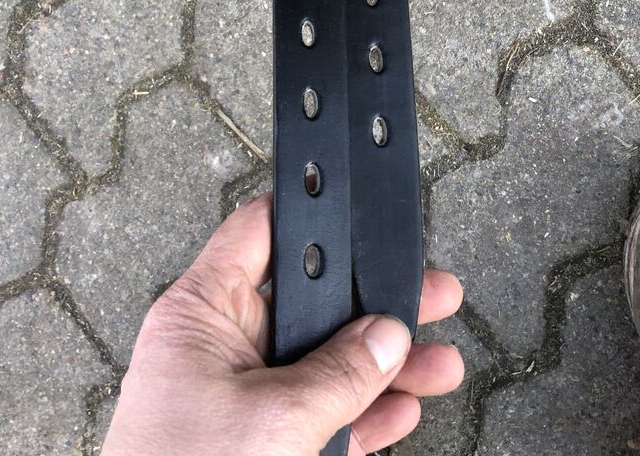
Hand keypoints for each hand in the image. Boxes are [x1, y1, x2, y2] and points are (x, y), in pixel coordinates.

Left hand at [102, 193, 463, 454]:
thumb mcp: (273, 420)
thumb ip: (339, 374)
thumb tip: (387, 336)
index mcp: (200, 314)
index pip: (259, 234)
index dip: (311, 215)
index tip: (360, 208)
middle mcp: (218, 346)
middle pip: (308, 302)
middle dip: (373, 302)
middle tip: (429, 290)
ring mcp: (239, 396)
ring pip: (323, 362)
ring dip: (383, 365)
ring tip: (439, 361)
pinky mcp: (256, 442)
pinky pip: (319, 412)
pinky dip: (363, 412)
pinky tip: (404, 406)